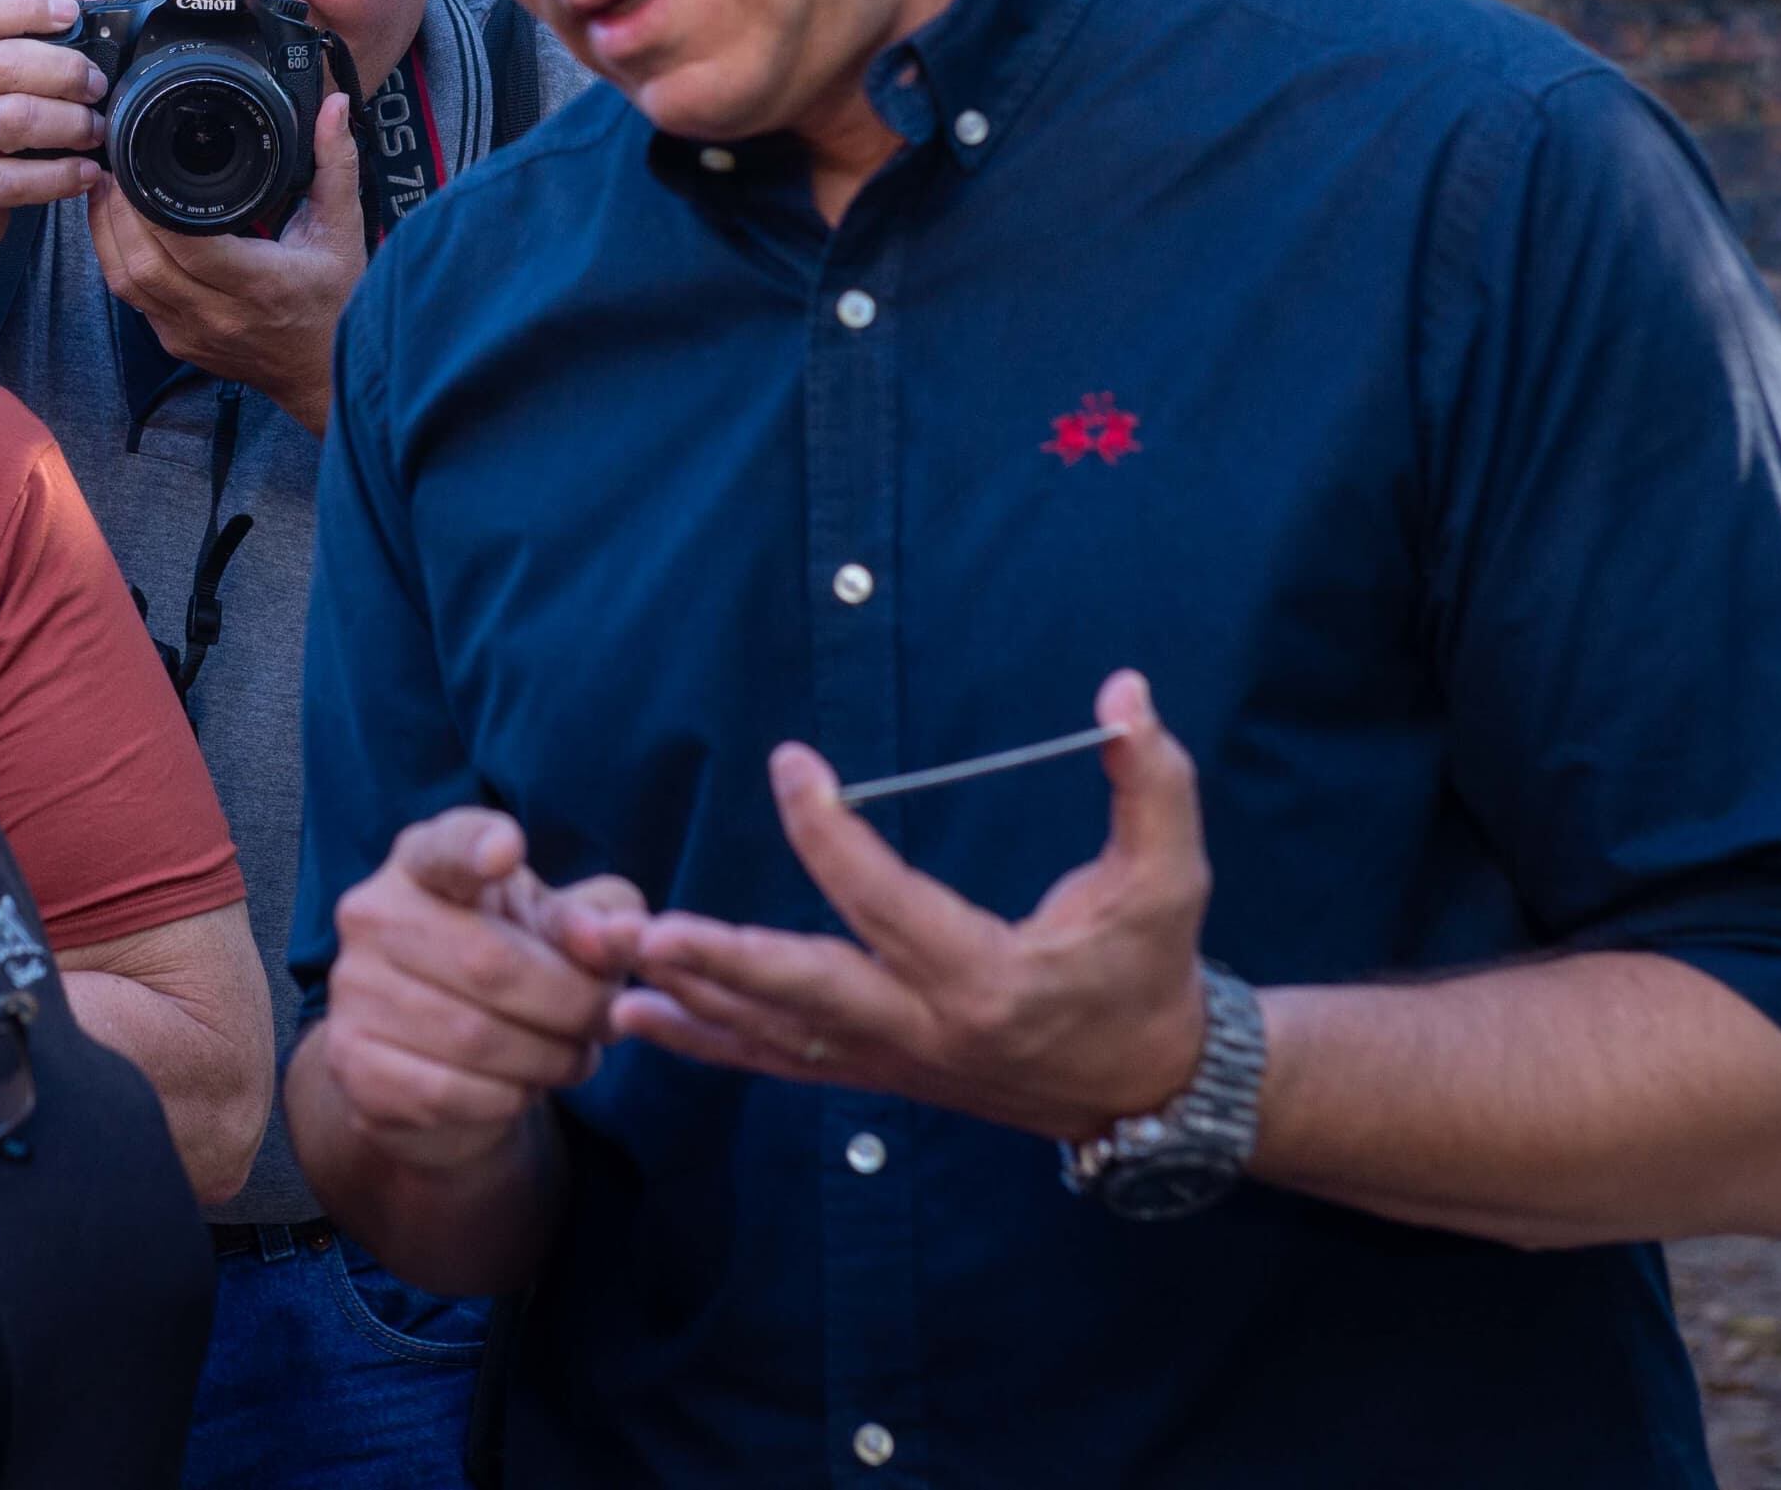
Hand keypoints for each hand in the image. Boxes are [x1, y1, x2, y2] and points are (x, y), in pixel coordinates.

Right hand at [0, 0, 111, 311]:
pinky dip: (63, 176)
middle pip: (6, 64)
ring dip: (70, 123)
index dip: (30, 6)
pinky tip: (88, 174)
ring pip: (14, 119)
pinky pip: (20, 179)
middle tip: (99, 86)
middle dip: (66, 70)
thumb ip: (45, 25)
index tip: (71, 13)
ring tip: (97, 130)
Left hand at [87, 86, 364, 432]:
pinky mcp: (175, 343)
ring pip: (127, 284)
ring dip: (107, 234)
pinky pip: (132, 300)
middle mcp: (219, 316)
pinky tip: (117, 228)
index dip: (154, 206)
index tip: (138, 164)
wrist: (325, 375)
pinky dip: (117, 260)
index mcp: (261, 285)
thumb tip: (335, 107)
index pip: (192, 246)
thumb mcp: (343, 230)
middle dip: (117, 213)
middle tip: (110, 168)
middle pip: (144, 265)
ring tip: (104, 189)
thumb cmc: (336, 303)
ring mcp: (191, 334)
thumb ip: (337, 164)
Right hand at [313, 809, 643, 1175]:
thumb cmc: (509, 969)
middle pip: (489, 962)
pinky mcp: (351, 1064)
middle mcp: (373, 914)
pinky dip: (506, 1098)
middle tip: (609, 1023)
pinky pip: (448, 1091)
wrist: (432, 1061)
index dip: (474, 846)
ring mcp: (353, 991)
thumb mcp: (557, 931)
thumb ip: (597, 922)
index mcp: (423, 863)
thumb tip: (623, 936)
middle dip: (572, 1003)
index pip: (445, 847)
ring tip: (572, 1057)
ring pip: (475, 1037)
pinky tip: (521, 1087)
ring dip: (548, 1058)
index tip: (508, 849)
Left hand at [614, 671, 1211, 1140]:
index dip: (834, 835)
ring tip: (606, 963)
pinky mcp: (871, 1071)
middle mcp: (924, 1028)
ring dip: (686, 999)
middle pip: (806, 996)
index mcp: (988, 977)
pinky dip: (704, 1039)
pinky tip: (633, 1016)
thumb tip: (1123, 691)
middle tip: (643, 927)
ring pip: (772, 1037)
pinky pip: (774, 1060)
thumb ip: (1151, 782)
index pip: (891, 903)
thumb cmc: (1150, 970)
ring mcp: (890, 1060)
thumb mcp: (1173, 880)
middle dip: (719, 962)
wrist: (1146, 1089)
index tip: (792, 763)